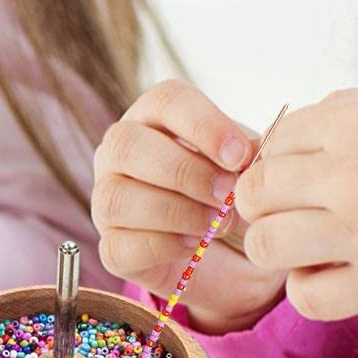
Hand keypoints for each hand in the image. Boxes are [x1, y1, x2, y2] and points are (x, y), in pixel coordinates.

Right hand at [93, 79, 286, 334]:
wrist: (236, 257)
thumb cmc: (234, 196)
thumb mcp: (248, 168)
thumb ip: (247, 153)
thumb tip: (250, 150)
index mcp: (154, 117)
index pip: (165, 100)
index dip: (202, 124)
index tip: (239, 156)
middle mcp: (120, 151)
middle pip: (127, 143)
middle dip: (184, 171)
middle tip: (228, 194)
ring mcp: (106, 198)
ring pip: (118, 198)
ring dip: (177, 213)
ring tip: (216, 224)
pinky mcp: (111, 246)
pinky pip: (120, 245)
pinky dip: (163, 247)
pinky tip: (194, 245)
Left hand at [232, 87, 357, 320]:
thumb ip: (340, 120)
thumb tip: (287, 143)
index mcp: (349, 121)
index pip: (270, 144)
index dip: (276, 162)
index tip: (294, 177)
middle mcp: (346, 173)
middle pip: (255, 194)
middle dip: (264, 204)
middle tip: (293, 211)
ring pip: (266, 245)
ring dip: (277, 247)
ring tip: (307, 245)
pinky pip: (308, 299)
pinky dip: (309, 290)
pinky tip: (331, 275)